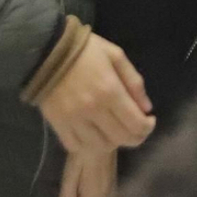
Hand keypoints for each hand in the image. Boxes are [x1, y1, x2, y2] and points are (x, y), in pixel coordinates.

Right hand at [40, 31, 154, 158]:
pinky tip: (94, 134)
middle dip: (135, 137)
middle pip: (121, 139)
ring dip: (112, 142)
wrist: (46, 50)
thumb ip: (134, 82)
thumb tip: (146, 108)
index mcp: (110, 90)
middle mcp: (93, 110)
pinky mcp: (58, 125)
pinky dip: (88, 145)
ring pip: (100, 147)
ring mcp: (74, 120)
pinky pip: (77, 146)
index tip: (149, 120)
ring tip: (114, 130)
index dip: (148, 127)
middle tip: (136, 127)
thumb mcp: (116, 55)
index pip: (136, 124)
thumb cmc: (85, 50)